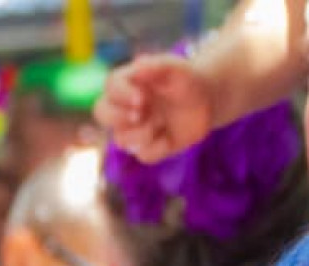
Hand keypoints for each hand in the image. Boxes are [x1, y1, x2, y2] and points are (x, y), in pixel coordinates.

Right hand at [93, 53, 214, 163]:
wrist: (206, 100)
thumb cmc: (186, 80)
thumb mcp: (174, 68)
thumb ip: (154, 67)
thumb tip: (136, 68)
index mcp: (127, 84)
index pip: (110, 88)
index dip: (121, 96)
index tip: (141, 99)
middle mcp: (125, 107)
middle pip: (102, 114)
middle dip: (118, 117)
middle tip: (140, 115)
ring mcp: (135, 129)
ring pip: (121, 140)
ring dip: (141, 134)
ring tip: (160, 124)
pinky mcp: (148, 147)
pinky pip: (144, 155)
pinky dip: (158, 148)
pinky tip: (170, 138)